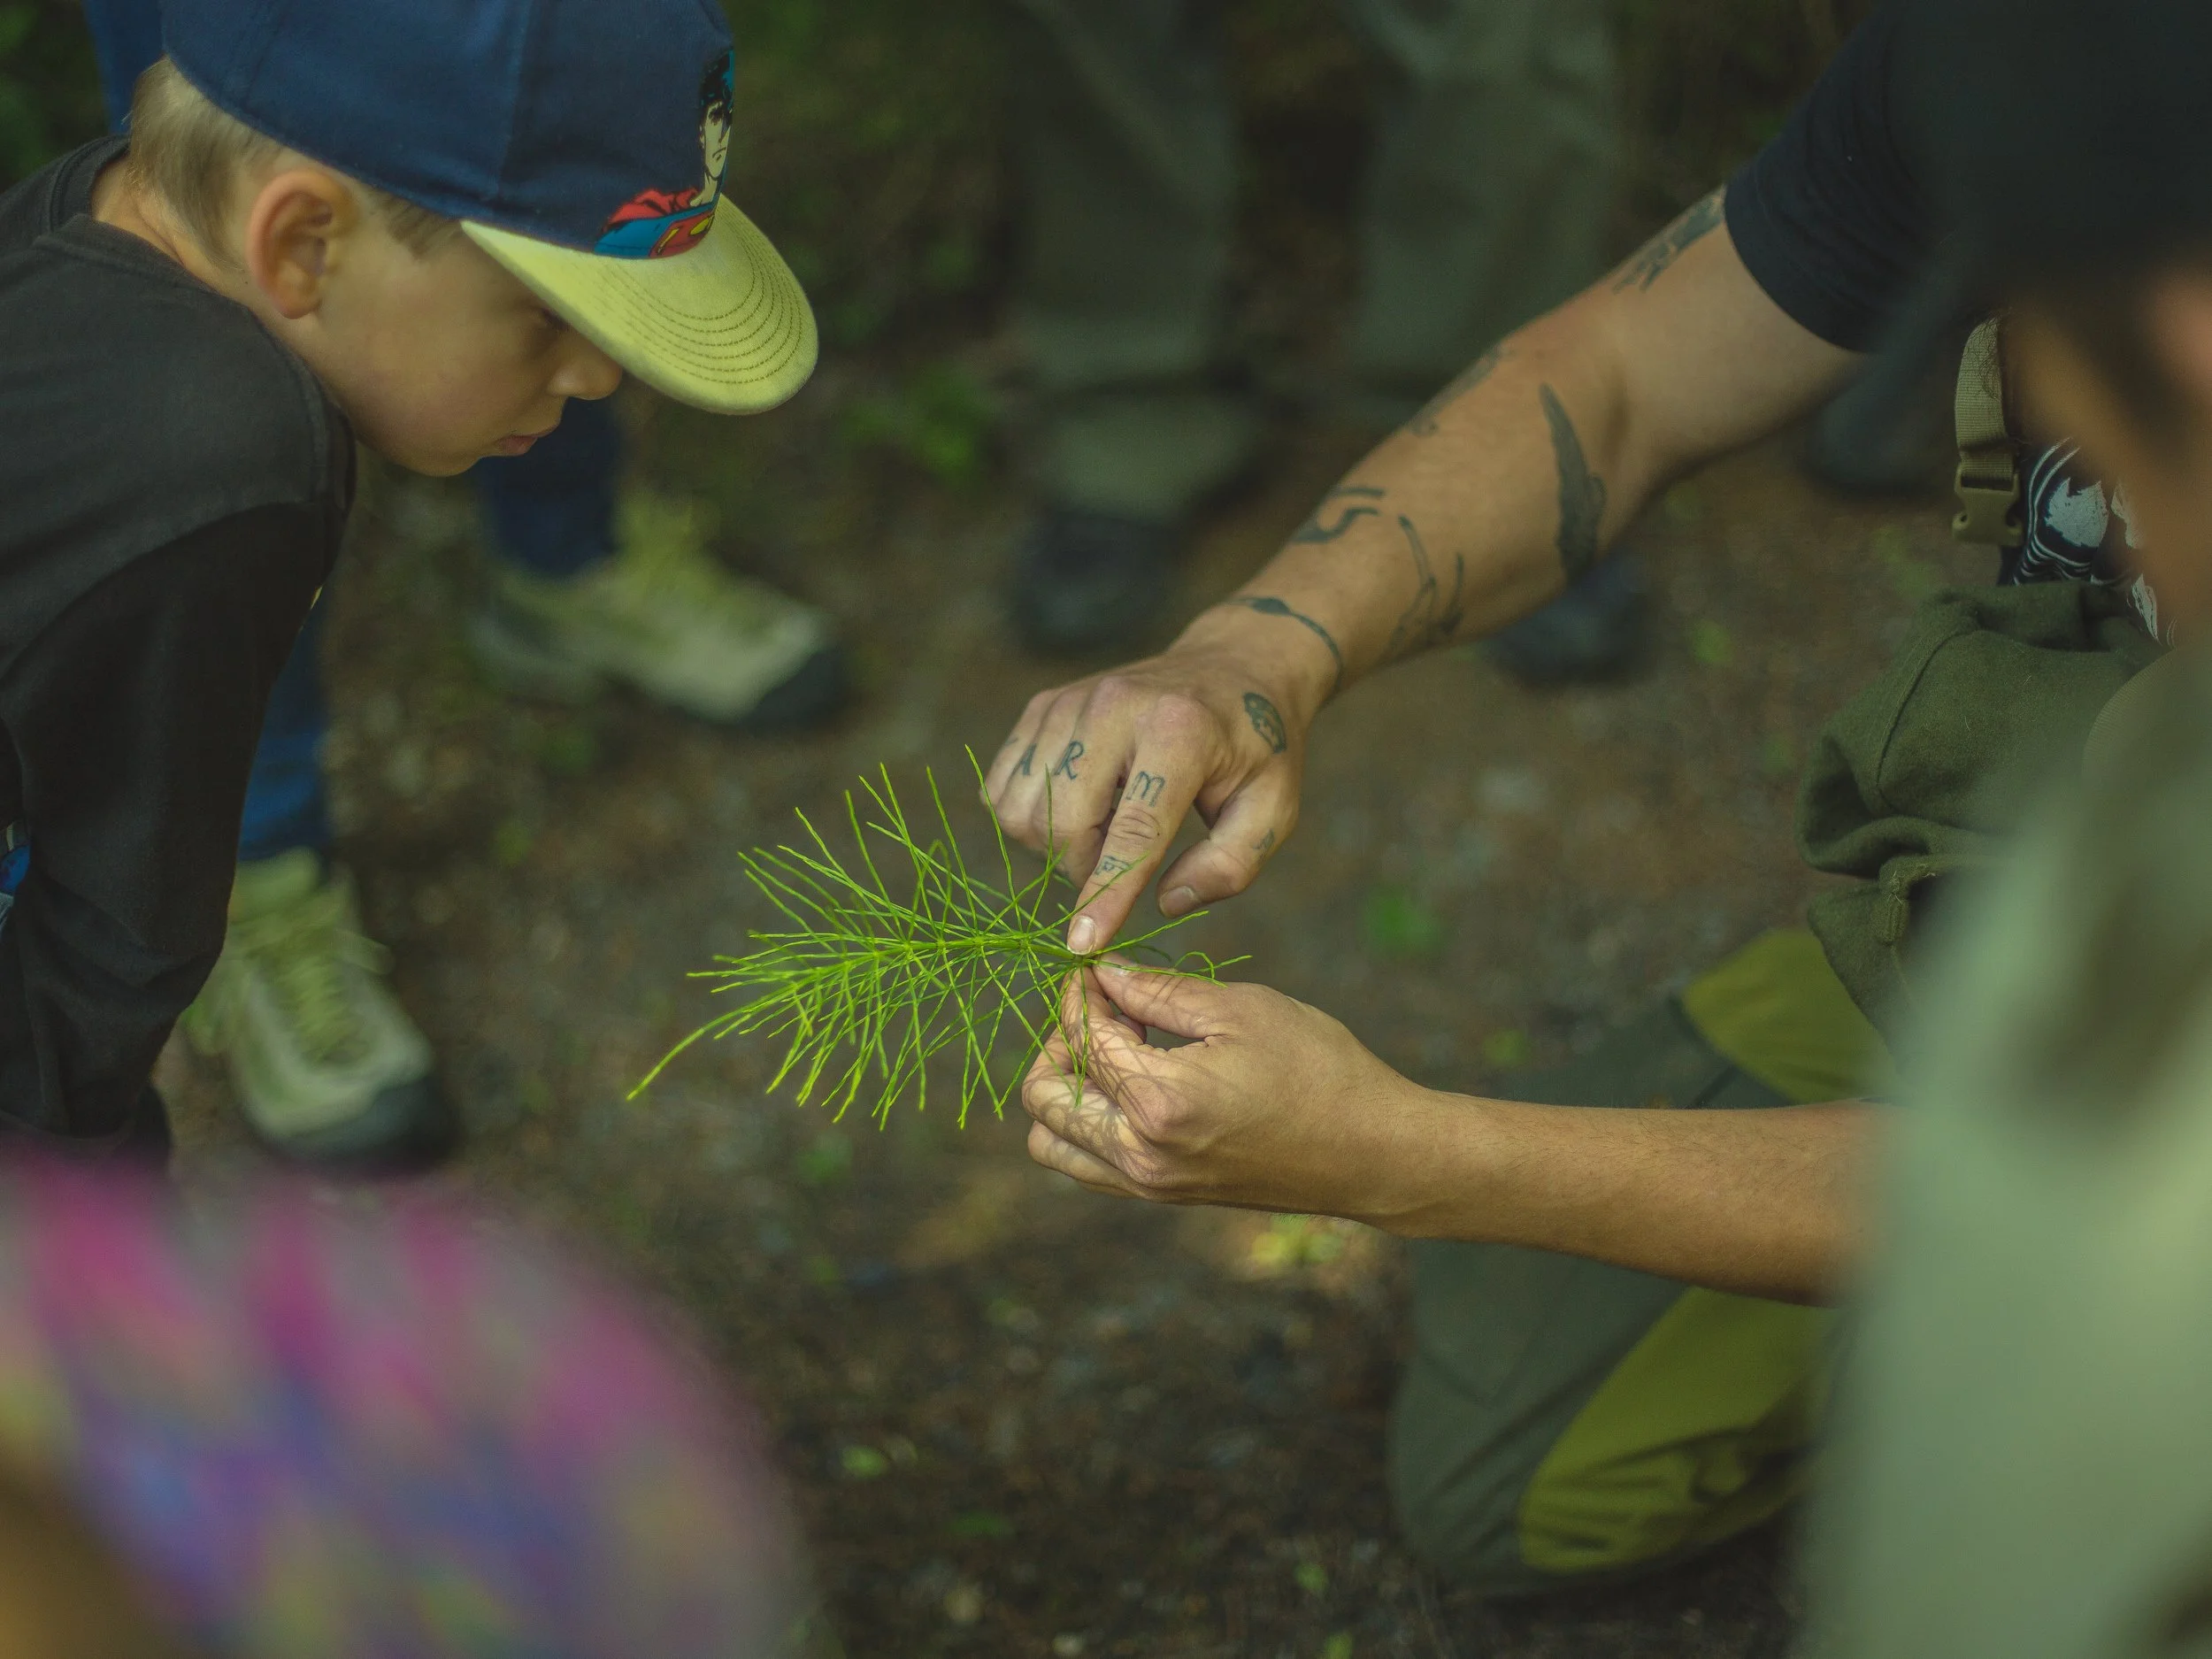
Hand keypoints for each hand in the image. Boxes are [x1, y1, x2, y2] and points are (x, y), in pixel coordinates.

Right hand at [985, 632, 1314, 952]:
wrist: (1231, 667)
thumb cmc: (1256, 748)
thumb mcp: (1273, 809)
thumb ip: (1230, 866)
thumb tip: (1165, 903)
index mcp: (1181, 732)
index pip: (1133, 831)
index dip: (1106, 894)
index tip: (1083, 944)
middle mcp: (1115, 707)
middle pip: (1063, 823)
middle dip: (1083, 870)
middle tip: (1123, 866)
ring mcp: (1070, 702)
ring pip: (1022, 809)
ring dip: (1054, 844)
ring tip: (1104, 830)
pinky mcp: (1042, 705)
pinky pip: (1002, 788)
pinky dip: (1030, 817)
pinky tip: (1077, 807)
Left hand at [1020, 962, 1445, 1223]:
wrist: (1372, 1154)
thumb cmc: (1319, 1070)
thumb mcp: (1241, 1010)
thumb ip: (1158, 992)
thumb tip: (1103, 973)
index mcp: (1158, 1101)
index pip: (1081, 1037)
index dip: (1081, 993)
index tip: (1098, 968)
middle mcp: (1140, 1154)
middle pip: (1043, 1096)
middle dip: (1058, 1040)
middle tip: (1104, 1010)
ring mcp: (1149, 1184)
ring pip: (1053, 1141)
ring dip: (1064, 1088)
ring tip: (1116, 1051)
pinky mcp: (1163, 1196)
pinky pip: (1088, 1164)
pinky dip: (1087, 1122)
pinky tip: (1135, 1085)